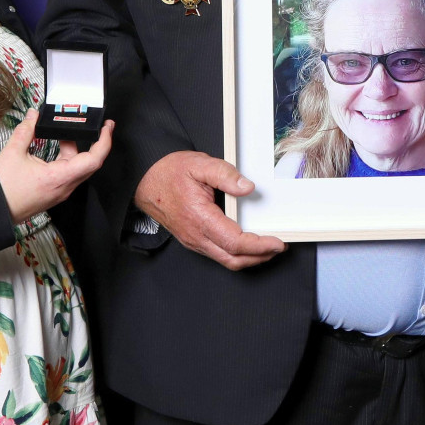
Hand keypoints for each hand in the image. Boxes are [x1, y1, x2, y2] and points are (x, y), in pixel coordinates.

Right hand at [0, 109, 114, 224]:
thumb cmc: (1, 188)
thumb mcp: (13, 153)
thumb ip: (26, 130)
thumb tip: (33, 116)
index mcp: (59, 178)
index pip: (93, 160)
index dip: (104, 142)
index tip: (107, 128)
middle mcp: (64, 187)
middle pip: (89, 163)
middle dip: (95, 143)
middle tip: (98, 126)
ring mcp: (60, 191)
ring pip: (78, 167)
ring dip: (75, 149)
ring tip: (65, 132)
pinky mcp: (54, 193)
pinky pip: (68, 173)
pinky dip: (66, 158)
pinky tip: (56, 147)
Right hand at [133, 149, 285, 270]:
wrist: (145, 179)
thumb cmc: (169, 172)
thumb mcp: (200, 164)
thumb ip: (226, 175)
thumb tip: (248, 187)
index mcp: (199, 218)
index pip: (235, 243)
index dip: (260, 245)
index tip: (277, 242)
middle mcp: (196, 236)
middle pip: (233, 259)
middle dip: (259, 257)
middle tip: (279, 247)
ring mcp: (193, 241)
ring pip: (226, 260)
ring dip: (249, 258)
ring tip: (268, 247)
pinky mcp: (193, 240)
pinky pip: (218, 254)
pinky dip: (237, 254)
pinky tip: (248, 244)